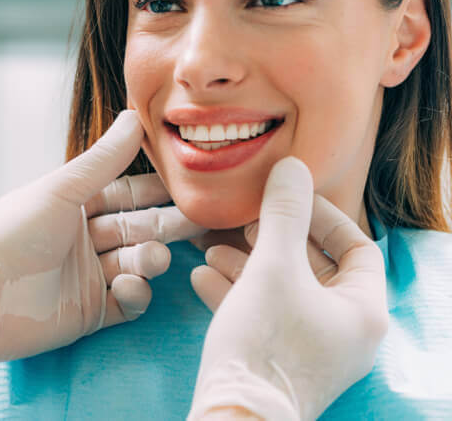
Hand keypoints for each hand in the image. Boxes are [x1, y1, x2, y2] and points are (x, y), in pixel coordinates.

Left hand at [0, 110, 202, 371]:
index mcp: (73, 205)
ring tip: (150, 259)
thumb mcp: (61, 190)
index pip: (125, 193)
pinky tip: (130, 286)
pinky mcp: (91, 312)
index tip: (188, 183)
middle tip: (200, 220)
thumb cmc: (13, 234)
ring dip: (149, 259)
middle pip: (138, 228)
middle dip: (166, 225)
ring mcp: (89, 277)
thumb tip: (135, 117)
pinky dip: (136, 294)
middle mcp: (83, 239)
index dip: (155, 189)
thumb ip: (103, 160)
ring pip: (136, 263)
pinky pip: (128, 302)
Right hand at [188, 157, 387, 420]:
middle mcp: (345, 331)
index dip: (322, 215)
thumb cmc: (265, 341)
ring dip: (247, 263)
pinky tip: (202, 276)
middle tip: (243, 221)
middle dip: (272, 239)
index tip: (284, 199)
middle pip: (314, 267)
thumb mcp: (272, 266)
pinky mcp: (279, 361)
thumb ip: (283, 213)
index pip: (357, 247)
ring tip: (211, 246)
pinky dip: (237, 292)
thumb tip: (291, 167)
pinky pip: (264, 315)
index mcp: (362, 310)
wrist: (234, 414)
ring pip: (283, 290)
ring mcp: (312, 349)